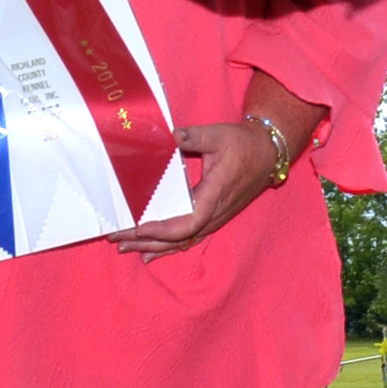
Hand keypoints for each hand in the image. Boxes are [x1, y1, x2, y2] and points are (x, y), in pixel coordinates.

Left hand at [108, 75, 329, 255]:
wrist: (268, 153)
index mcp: (215, 195)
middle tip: (118, 239)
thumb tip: (171, 135)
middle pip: (178, 237)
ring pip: (182, 241)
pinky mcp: (215, 218)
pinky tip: (150, 253)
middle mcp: (215, 214)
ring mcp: (216, 219)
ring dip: (154, 246)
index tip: (137, 227)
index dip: (161, 229)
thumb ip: (193, 136)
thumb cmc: (244, 144)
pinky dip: (168, 247)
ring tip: (126, 249)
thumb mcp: (219, 135)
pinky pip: (190, 238)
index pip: (187, 222)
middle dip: (146, 240)